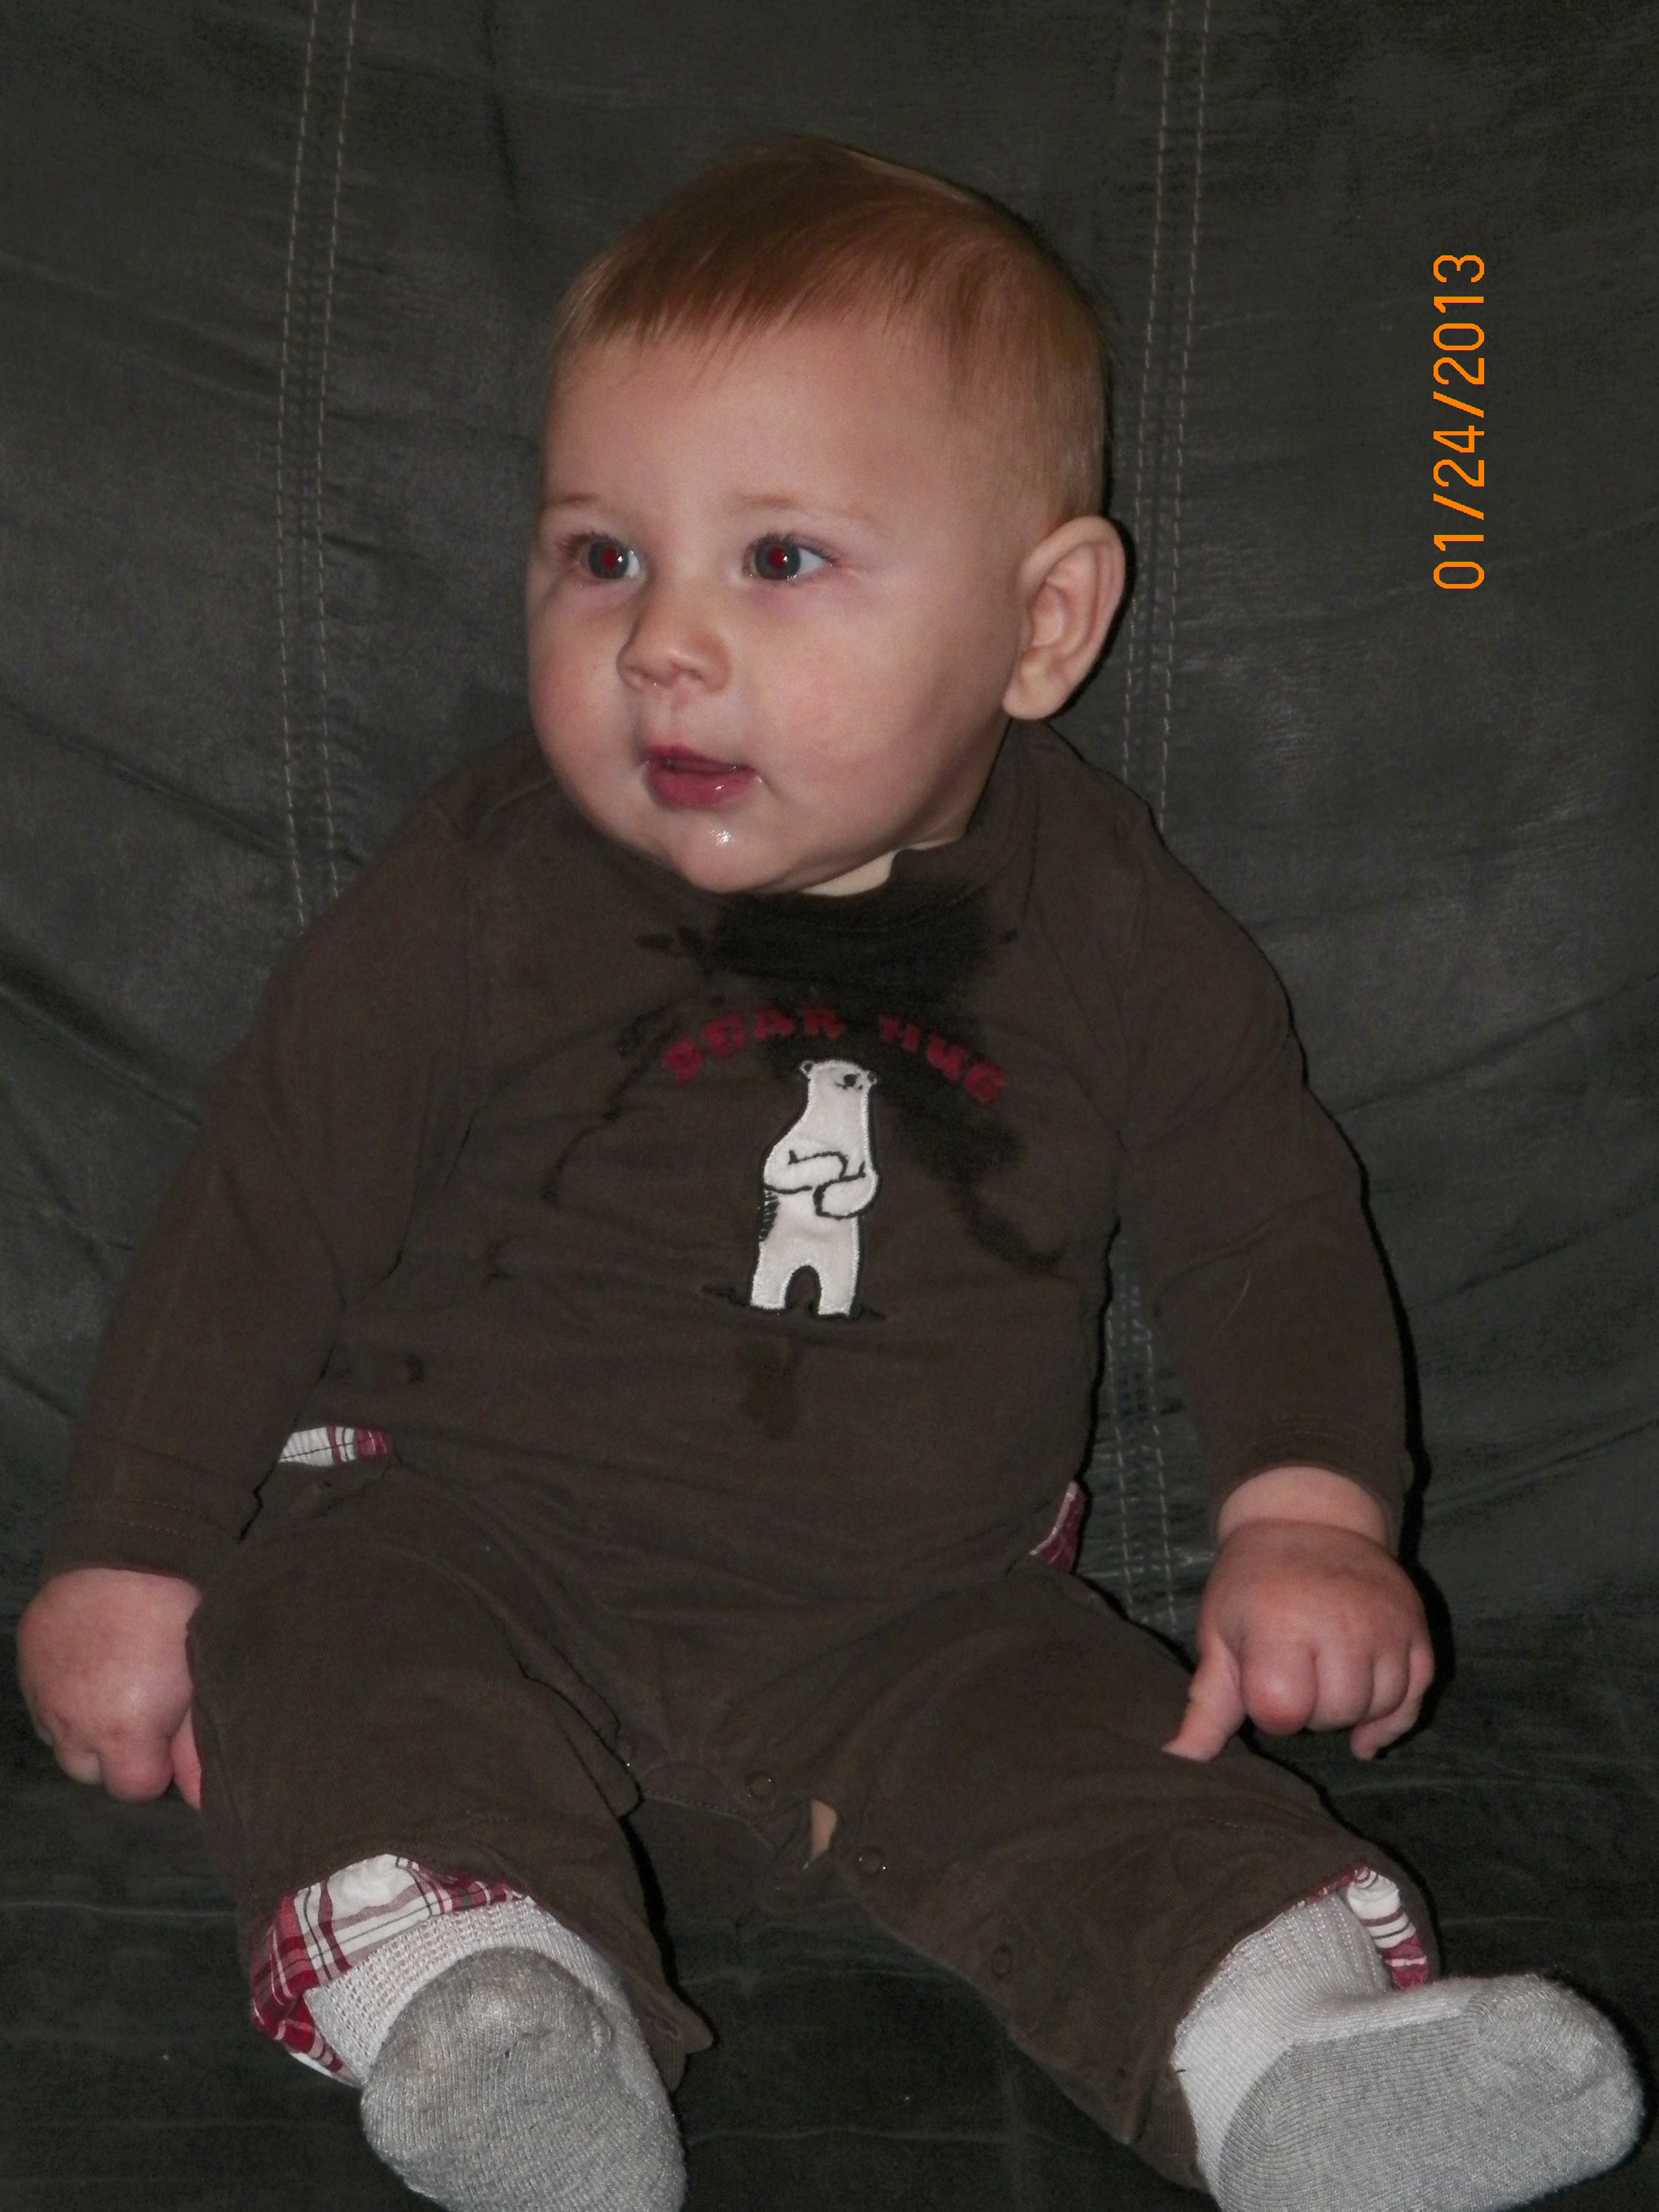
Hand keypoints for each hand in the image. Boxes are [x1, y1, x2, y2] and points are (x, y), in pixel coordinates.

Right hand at [17, 1567, 203, 1807]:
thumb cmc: (178, 1615)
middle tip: (145, 1707)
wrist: (129, 1551)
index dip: (157, 1764)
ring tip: (117, 1683)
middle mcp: (71, 1723)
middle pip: (90, 1770)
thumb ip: (195, 1746)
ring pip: (60, 1738)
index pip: (133, 1789)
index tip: (171, 1733)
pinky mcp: (26, 1661)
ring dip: (85, 1725)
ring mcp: (42, 1692)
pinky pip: (41, 1701)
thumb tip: (203, 1800)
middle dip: (116, 1751)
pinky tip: (90, 1663)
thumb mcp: (199, 1682)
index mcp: (120, 1733)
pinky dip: (63, 1694)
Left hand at [1163, 1466, 1433, 1763]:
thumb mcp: (1220, 1634)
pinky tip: (1367, 1723)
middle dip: (1311, 1708)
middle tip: (1296, 1673)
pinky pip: (1415, 1695)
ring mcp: (1385, 1625)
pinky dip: (1392, 1714)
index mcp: (1281, 1624)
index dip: (1269, 1709)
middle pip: (1334, 1714)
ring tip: (1326, 1677)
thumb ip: (1208, 1704)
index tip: (1262, 1681)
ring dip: (1352, 1708)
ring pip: (1378, 1707)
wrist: (1307, 1521)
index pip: (1282, 1711)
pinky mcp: (1415, 1627)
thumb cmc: (1253, 1585)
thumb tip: (1177, 1760)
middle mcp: (1341, 1623)